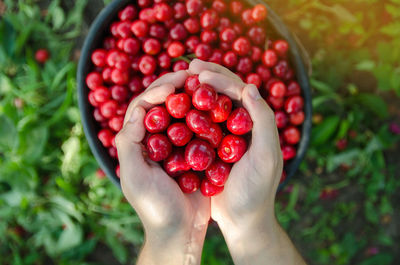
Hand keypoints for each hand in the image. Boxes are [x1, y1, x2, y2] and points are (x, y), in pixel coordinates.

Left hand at [116, 70, 209, 264]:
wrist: (180, 231)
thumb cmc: (154, 207)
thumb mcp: (135, 177)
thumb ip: (129, 144)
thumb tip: (136, 110)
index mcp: (138, 142)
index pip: (142, 106)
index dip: (156, 90)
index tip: (174, 84)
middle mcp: (156, 139)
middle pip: (163, 104)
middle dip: (175, 86)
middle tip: (193, 74)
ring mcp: (177, 145)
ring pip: (183, 111)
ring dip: (193, 96)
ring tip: (206, 83)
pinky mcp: (195, 153)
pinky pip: (201, 127)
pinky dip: (207, 114)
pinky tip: (218, 106)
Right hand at [189, 59, 281, 231]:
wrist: (244, 221)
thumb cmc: (257, 192)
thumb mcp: (266, 157)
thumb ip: (263, 121)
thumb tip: (249, 86)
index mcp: (256, 122)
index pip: (239, 90)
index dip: (220, 77)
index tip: (199, 72)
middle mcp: (241, 125)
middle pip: (224, 93)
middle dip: (206, 77)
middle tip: (187, 67)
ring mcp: (224, 136)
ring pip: (209, 105)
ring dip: (195, 92)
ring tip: (177, 82)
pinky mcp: (210, 149)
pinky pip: (197, 125)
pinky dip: (186, 114)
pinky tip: (173, 109)